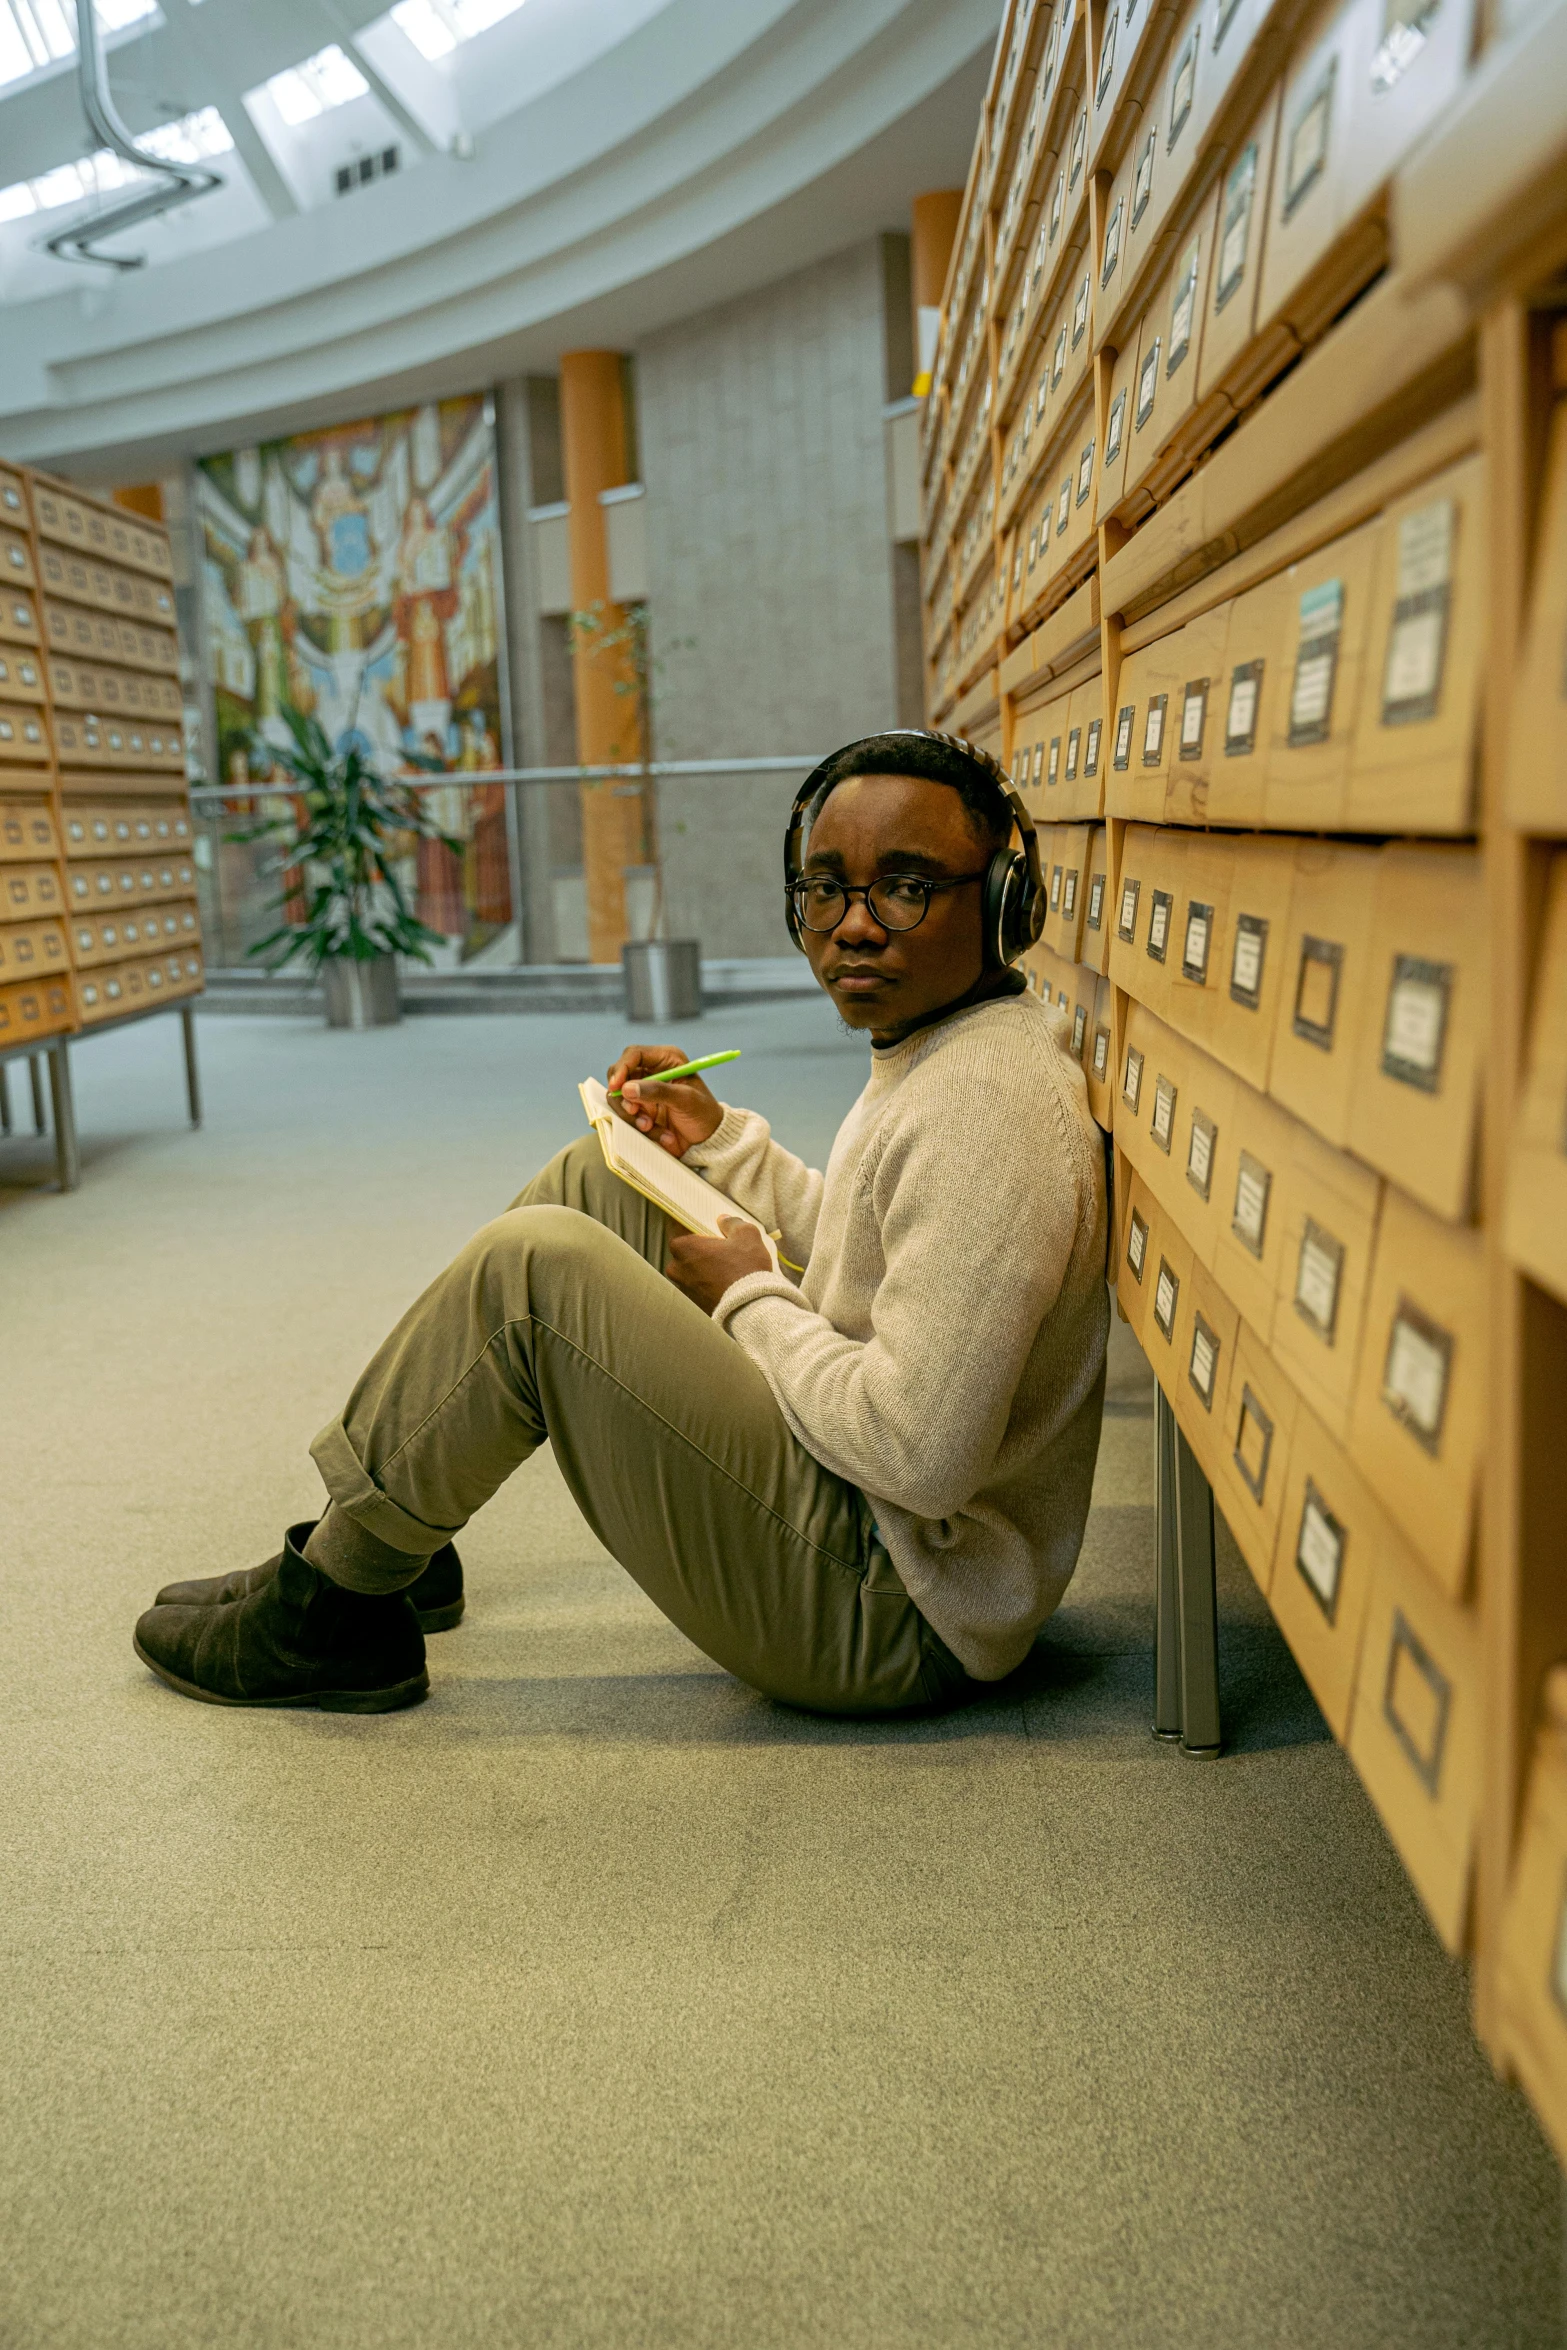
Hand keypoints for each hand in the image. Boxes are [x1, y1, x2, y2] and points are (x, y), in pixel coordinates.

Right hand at [606, 1043, 723, 1158]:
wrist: (707, 1140)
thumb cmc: (703, 1114)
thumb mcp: (685, 1100)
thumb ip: (657, 1091)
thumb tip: (626, 1088)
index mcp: (666, 1059)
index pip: (634, 1054)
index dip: (622, 1068)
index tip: (616, 1087)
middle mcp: (651, 1072)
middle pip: (619, 1074)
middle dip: (623, 1095)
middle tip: (633, 1110)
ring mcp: (643, 1091)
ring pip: (618, 1097)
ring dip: (632, 1115)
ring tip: (650, 1126)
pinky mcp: (640, 1109)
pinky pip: (625, 1115)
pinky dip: (637, 1125)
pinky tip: (656, 1131)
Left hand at [666, 1218, 771, 1313]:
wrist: (751, 1309)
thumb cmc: (746, 1268)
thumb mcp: (746, 1235)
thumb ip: (732, 1223)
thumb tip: (723, 1220)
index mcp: (683, 1247)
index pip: (679, 1227)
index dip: (693, 1225)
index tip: (704, 1225)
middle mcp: (676, 1269)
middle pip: (686, 1252)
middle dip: (700, 1249)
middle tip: (720, 1247)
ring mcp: (683, 1289)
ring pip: (692, 1271)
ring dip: (705, 1268)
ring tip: (727, 1268)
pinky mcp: (693, 1306)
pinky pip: (699, 1289)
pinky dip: (709, 1285)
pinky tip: (727, 1284)